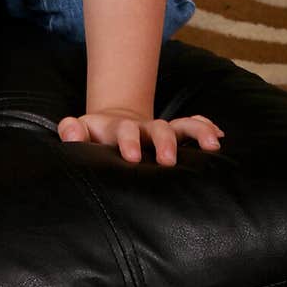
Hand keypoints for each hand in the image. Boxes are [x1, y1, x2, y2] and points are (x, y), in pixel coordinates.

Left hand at [57, 108, 223, 165]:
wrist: (109, 126)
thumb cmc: (93, 139)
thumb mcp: (81, 134)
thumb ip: (73, 132)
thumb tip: (68, 130)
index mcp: (117, 129)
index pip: (123, 131)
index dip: (128, 141)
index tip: (133, 157)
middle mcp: (141, 128)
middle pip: (156, 128)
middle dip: (164, 142)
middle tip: (168, 159)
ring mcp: (158, 131)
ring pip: (180, 126)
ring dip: (195, 132)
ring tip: (211, 144)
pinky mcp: (172, 134)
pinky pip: (191, 127)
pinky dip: (205, 129)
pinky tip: (218, 138)